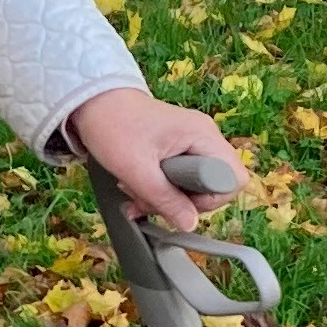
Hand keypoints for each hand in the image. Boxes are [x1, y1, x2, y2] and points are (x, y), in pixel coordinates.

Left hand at [65, 88, 245, 234]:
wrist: (93, 101)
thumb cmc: (112, 125)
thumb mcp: (136, 169)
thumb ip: (165, 198)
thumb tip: (190, 225)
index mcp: (202, 135)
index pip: (233, 178)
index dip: (210, 199)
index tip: (179, 200)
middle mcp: (204, 137)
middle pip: (215, 185)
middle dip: (182, 202)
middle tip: (149, 200)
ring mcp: (192, 142)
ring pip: (195, 186)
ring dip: (165, 198)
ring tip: (134, 194)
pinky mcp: (179, 148)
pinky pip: (180, 178)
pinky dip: (159, 189)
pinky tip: (136, 188)